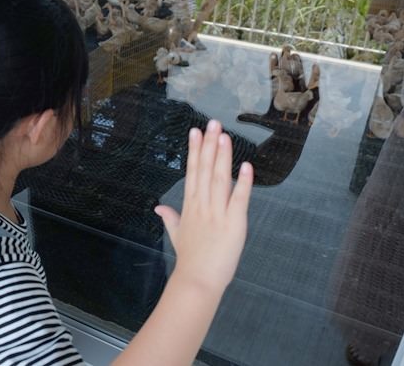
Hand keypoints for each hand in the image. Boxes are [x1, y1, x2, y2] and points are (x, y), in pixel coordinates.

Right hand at [154, 119, 252, 292]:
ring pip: (219, 180)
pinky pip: (239, 199)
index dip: (195, 150)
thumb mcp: (176, 234)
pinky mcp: (234, 223)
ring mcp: (217, 213)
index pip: (192, 172)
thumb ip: (170, 217)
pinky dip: (243, 183)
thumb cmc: (190, 259)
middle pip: (205, 170)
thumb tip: (158, 207)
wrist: (198, 281)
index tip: (196, 131)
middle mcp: (202, 205)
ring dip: (222, 157)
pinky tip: (246, 166)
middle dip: (208, 145)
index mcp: (190, 206)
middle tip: (212, 123)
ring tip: (224, 136)